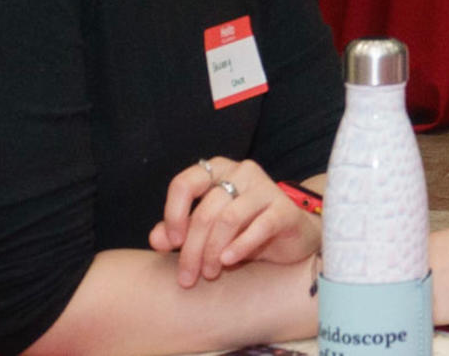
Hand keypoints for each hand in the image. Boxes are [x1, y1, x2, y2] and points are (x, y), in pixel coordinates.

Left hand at [149, 158, 317, 285]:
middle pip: (206, 211)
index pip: (184, 184)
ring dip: (213, 251)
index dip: (173, 215)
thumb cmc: (245, 229)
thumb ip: (180, 232)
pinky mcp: (285, 209)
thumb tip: (156, 240)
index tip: (172, 243)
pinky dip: (240, 246)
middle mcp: (241, 172)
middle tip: (188, 277)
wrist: (292, 236)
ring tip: (210, 273)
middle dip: (192, 249)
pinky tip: (229, 261)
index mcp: (218, 170)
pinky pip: (259, 226)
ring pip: (228, 219)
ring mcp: (265, 188)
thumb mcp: (207, 231)